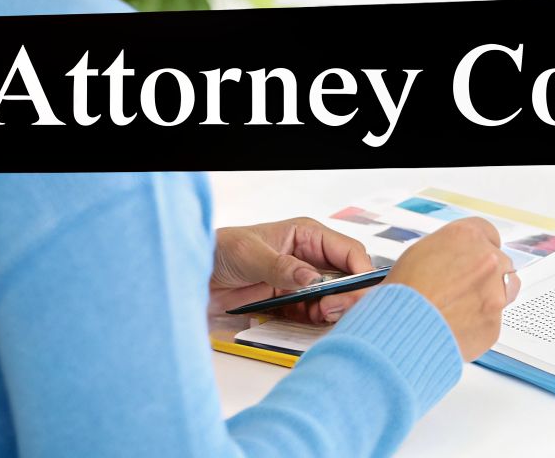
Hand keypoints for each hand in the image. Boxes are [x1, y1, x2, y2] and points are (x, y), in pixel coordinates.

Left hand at [211, 217, 375, 323]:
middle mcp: (311, 257)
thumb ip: (282, 267)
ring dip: (332, 308)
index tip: (357, 292)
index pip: (349, 251)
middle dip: (348, 294)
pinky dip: (316, 319)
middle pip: (348, 276)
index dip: (360, 272)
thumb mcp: (250, 254)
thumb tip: (312, 279)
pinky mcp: (291, 301)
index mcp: (308, 235)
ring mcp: (302, 280)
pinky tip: (307, 319)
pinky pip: (315, 312)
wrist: (195, 274)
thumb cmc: (221, 251)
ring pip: (335, 296)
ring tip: (319, 314)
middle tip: (331, 309)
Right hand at [384, 217, 517, 360]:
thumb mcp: (418, 254)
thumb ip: (447, 251)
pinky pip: (491, 322)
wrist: (400, 330)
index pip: (488, 233)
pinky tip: (455, 327)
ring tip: (459, 309)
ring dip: (489, 298)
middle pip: (499, 262)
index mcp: (467, 236)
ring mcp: (495, 292)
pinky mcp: (494, 323)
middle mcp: (488, 259)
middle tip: (462, 288)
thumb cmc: (401, 294)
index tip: (474, 258)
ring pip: (504, 291)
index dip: (479, 249)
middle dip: (485, 275)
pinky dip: (477, 326)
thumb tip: (453, 258)